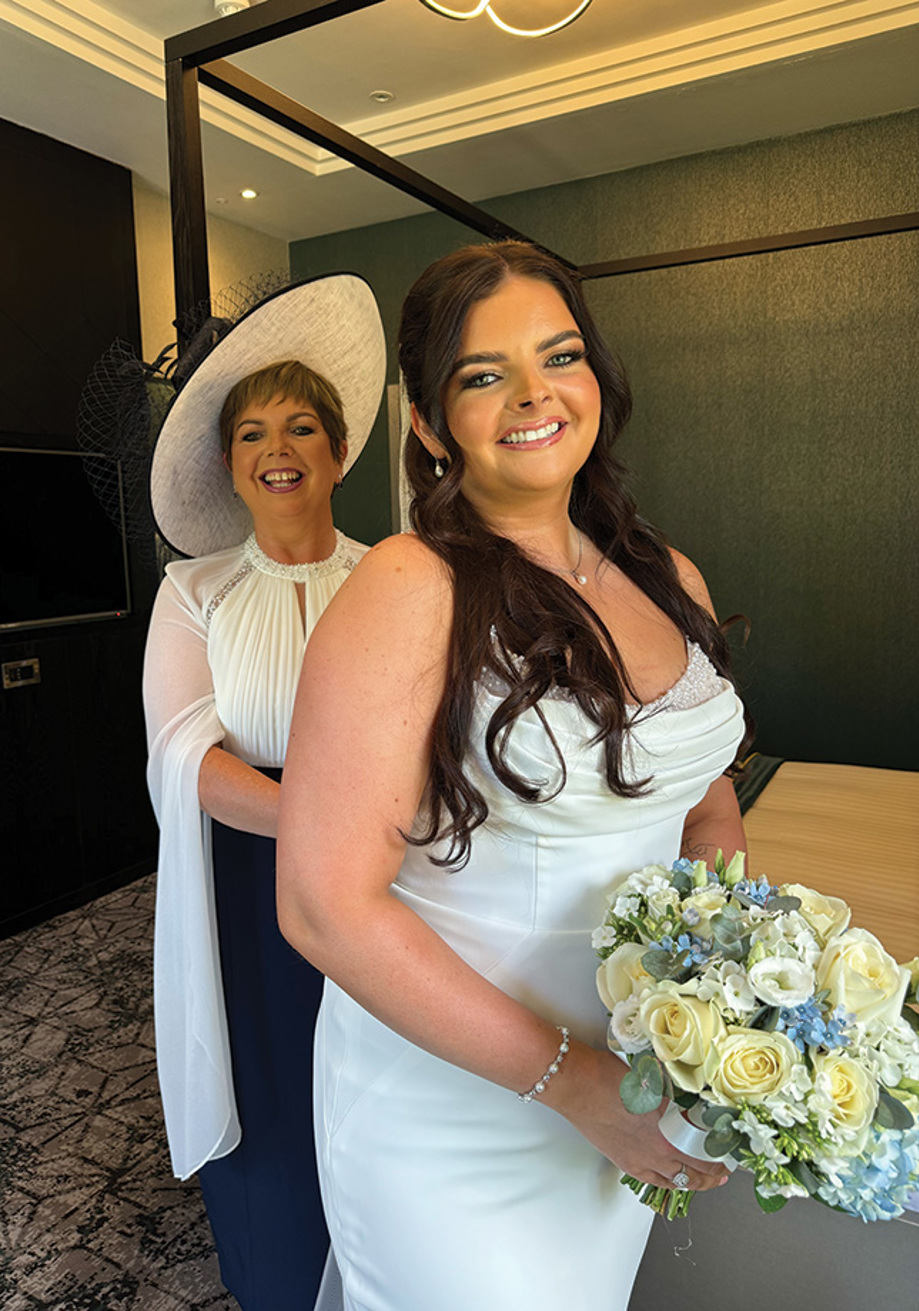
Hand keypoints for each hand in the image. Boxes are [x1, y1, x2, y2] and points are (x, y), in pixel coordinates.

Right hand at [547, 1043, 727, 1190]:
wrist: (576, 1085)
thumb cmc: (607, 1077)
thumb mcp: (652, 1082)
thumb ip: (674, 1098)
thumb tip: (692, 1102)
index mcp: (668, 1128)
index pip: (706, 1151)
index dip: (722, 1155)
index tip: (730, 1151)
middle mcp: (657, 1151)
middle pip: (696, 1171)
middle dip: (714, 1173)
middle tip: (723, 1171)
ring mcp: (641, 1160)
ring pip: (678, 1181)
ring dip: (696, 1181)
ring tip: (707, 1180)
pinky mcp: (625, 1163)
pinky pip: (655, 1181)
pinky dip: (671, 1182)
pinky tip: (675, 1178)